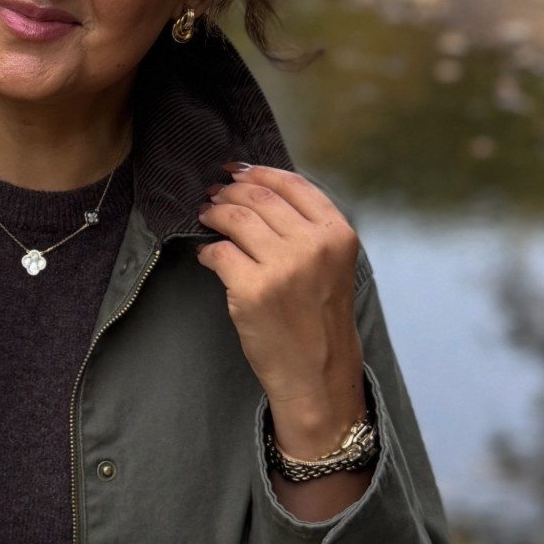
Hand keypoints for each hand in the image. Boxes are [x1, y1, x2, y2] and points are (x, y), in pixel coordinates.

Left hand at [195, 162, 365, 453]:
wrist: (316, 372)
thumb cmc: (320, 320)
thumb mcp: (332, 266)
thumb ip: (307, 230)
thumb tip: (258, 192)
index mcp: (337, 234)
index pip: (293, 184)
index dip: (259, 172)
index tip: (237, 171)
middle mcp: (313, 245)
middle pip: (260, 196)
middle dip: (230, 191)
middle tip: (214, 196)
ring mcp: (282, 267)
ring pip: (236, 218)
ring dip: (214, 213)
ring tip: (206, 216)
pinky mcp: (251, 289)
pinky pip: (218, 253)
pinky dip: (207, 250)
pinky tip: (206, 255)